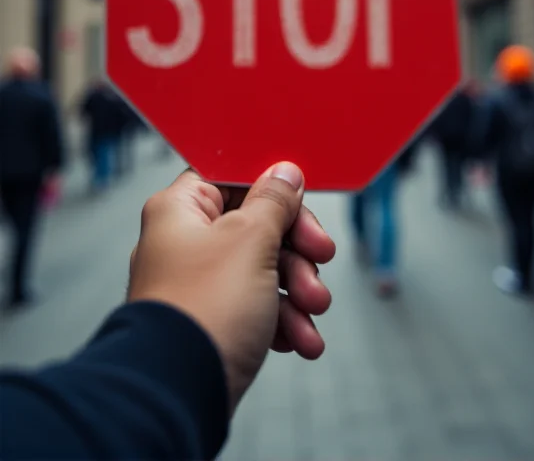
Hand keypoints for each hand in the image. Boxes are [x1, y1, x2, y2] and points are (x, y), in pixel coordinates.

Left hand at [127, 162, 334, 410]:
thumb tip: (284, 172)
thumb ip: (274, 201)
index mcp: (180, 210)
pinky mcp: (211, 321)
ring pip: (262, 269)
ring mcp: (197, 284)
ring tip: (314, 312)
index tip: (300, 203)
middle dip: (298, 250)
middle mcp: (184, 242)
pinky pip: (256, 308)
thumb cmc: (204, 310)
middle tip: (321, 260)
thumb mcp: (251, 241)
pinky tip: (302, 340)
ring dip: (298, 290)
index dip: (271, 189)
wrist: (178, 395)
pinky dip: (282, 321)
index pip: (231, 178)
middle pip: (255, 225)